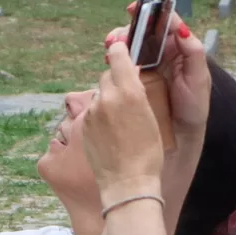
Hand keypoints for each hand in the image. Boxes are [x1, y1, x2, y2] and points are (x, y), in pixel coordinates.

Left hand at [82, 39, 165, 200]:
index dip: (120, 52)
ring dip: (107, 101)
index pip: (117, 55)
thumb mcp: (152, 117)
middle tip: (127, 98)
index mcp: (129, 91)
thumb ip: (137, 92)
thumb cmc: (148, 154)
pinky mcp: (82, 127)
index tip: (122, 51)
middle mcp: (107, 98)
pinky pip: (92, 113)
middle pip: (107, 76)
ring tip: (121, 123)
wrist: (127, 183)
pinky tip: (111, 134)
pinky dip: (100, 117)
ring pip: (99, 95)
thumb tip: (129, 78)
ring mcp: (92, 113)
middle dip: (116, 82)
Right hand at [101, 10, 205, 136]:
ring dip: (119, 43)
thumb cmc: (193, 107)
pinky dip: (115, 59)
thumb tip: (180, 27)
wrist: (180, 135)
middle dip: (128, 29)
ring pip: (131, 46)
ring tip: (110, 48)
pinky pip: (124, 63)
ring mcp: (148, 65)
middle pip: (143, 32)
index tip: (134, 9)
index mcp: (180, 47)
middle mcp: (163, 53)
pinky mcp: (136, 79)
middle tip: (117, 37)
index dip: (150, 12)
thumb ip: (193, 52)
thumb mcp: (199, 79)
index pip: (164, 23)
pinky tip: (109, 61)